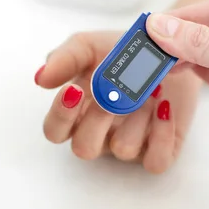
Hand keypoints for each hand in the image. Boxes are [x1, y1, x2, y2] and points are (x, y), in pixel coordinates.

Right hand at [36, 32, 201, 173]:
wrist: (167, 49)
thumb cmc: (123, 53)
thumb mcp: (90, 46)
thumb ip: (64, 58)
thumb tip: (41, 77)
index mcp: (77, 112)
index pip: (55, 131)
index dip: (60, 117)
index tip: (74, 90)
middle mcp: (100, 133)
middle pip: (84, 149)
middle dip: (98, 120)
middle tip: (114, 93)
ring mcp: (129, 143)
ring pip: (123, 149)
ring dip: (137, 118)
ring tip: (151, 90)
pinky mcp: (159, 149)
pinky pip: (156, 161)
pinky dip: (162, 134)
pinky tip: (165, 107)